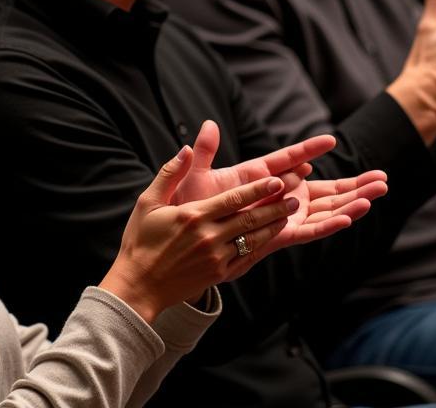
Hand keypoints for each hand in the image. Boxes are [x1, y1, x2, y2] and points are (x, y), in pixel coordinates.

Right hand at [99, 144, 299, 322]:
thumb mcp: (147, 201)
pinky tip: (272, 238)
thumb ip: (170, 173)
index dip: (258, 189)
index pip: (234, 199)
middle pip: (250, 219)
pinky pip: (247, 258)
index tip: (278, 180)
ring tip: (292, 214)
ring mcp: (216, 258)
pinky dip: (262, 247)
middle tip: (297, 195)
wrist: (138, 285)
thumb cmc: (140, 240)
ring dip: (274, 225)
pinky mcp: (219, 275)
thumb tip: (186, 148)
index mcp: (193, 216)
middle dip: (276, 206)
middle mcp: (209, 237)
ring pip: (253, 239)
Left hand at [175, 122, 386, 256]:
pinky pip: (311, 230)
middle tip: (383, 177)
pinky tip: (352, 214)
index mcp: (259, 176)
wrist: (185, 243)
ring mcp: (283, 216)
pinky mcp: (282, 236)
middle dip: (353, 183)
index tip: (331, 139)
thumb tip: (209, 124)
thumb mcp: (197, 177)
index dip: (311, 148)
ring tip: (380, 191)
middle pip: (323, 187)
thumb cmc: (190, 209)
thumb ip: (206, 151)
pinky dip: (331, 222)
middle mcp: (278, 196)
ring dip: (352, 201)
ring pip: (325, 208)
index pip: (291, 158)